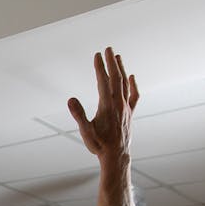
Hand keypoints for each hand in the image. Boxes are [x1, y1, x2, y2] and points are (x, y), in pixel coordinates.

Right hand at [68, 47, 138, 161]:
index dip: (100, 68)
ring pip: (125, 84)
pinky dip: (133, 85)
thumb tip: (70, 99)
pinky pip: (134, 95)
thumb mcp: (85, 132)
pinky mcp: (129, 113)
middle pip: (117, 78)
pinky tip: (131, 77)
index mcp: (108, 106)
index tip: (97, 55)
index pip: (104, 82)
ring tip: (118, 56)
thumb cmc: (99, 145)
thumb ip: (79, 115)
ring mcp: (126, 108)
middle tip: (108, 48)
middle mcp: (119, 104)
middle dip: (112, 62)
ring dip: (121, 69)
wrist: (116, 156)